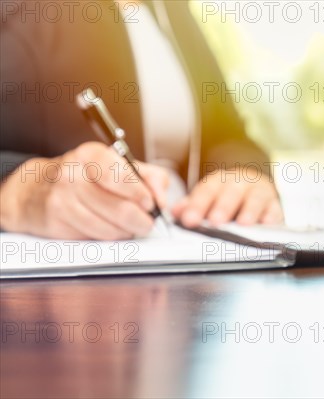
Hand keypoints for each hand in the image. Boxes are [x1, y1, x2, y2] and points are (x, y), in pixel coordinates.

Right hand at [0, 142, 168, 239]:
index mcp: (91, 155)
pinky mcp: (56, 223)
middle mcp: (73, 175)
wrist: (36, 189)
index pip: (122, 177)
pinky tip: (109, 228)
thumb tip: (161, 198)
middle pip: (121, 209)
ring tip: (128, 225)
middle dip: (142, 221)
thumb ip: (149, 176)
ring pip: (110, 228)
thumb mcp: (118, 164)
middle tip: (147, 222)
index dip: (141, 194)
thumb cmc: (84, 176)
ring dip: (126, 231)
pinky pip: (94, 238)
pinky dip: (108, 237)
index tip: (151, 203)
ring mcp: (62, 200)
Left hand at [171, 167, 282, 226]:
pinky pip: (274, 209)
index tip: (189, 220)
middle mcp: (240, 183)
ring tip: (243, 223)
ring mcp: (259, 192)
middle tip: (215, 221)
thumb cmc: (227, 196)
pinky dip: (271, 216)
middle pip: (231, 192)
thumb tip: (176, 212)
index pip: (206, 191)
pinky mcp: (274, 205)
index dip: (197, 205)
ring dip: (249, 211)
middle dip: (223, 207)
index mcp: (219, 181)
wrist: (255, 186)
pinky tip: (266, 223)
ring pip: (254, 199)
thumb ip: (192, 205)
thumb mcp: (208, 197)